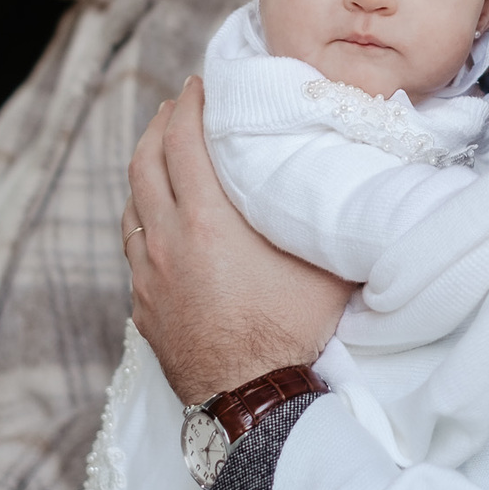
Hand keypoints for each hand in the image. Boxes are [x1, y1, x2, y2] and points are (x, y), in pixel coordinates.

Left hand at [124, 77, 350, 402]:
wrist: (255, 405)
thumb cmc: (295, 334)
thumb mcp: (324, 266)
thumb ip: (328, 218)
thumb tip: (357, 181)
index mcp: (208, 222)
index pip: (183, 143)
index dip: (189, 107)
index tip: (198, 85)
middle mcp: (168, 243)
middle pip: (144, 165)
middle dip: (159, 126)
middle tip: (176, 106)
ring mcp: (150, 278)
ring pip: (132, 207)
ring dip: (144, 171)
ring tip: (161, 154)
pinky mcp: (144, 310)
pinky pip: (133, 249)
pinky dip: (142, 219)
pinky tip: (156, 222)